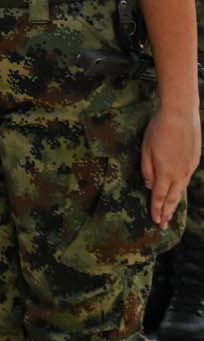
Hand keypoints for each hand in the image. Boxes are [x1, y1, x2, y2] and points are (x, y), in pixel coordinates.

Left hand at [142, 106, 200, 226]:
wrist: (181, 114)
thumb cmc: (159, 129)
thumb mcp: (146, 148)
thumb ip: (147, 169)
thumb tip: (149, 185)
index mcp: (165, 171)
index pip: (160, 196)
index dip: (157, 209)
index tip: (155, 221)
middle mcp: (179, 173)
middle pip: (173, 198)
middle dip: (168, 213)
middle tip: (163, 226)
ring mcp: (189, 167)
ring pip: (181, 190)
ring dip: (175, 203)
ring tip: (171, 214)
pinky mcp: (194, 161)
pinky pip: (186, 179)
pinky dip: (181, 189)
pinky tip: (178, 192)